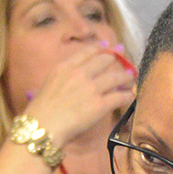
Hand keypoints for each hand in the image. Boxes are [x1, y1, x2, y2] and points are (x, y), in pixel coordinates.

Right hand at [22, 43, 136, 147]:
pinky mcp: (100, 105)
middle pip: (106, 60)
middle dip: (118, 59)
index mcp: (66, 66)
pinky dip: (127, 95)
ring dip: (126, 76)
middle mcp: (81, 73)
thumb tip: (69, 78)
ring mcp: (92, 88)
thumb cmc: (40, 110)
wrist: (43, 126)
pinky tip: (130, 96)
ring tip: (132, 78)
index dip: (102, 48)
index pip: (89, 51)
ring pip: (117, 77)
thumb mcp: (47, 84)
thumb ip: (61, 77)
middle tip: (126, 62)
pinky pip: (120, 97)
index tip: (110, 48)